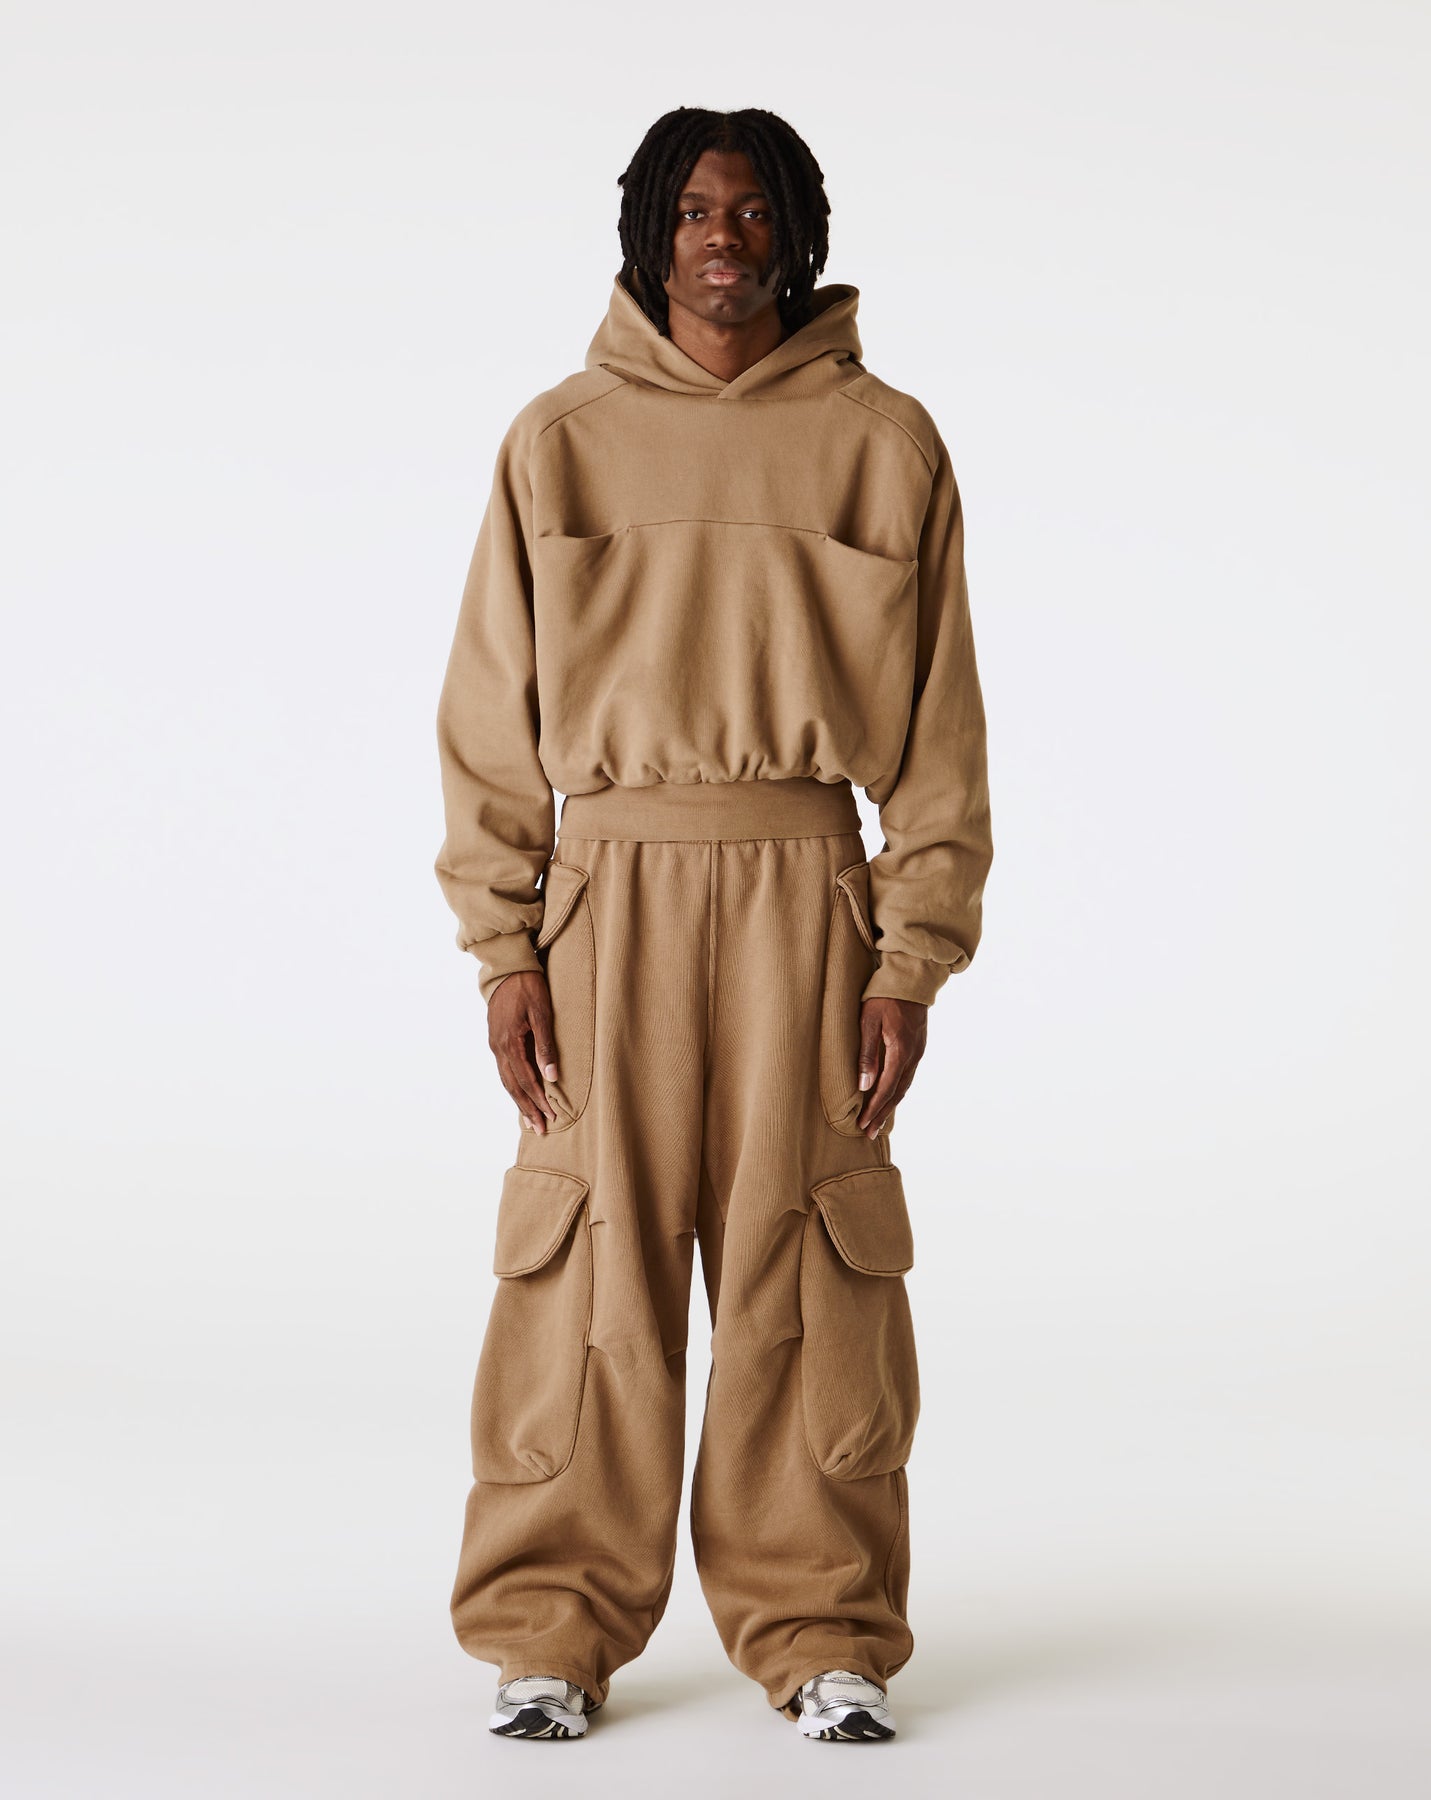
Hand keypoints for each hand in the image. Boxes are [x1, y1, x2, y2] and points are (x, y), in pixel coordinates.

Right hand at [487, 970, 559, 1134]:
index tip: (552, 1116)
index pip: (526, 1080)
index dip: (539, 1100)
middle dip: (528, 1108)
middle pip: (513, 1086)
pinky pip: (504, 1070)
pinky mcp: (496, 1040)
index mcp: (509, 1042)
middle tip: (541, 1129)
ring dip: (519, 1101)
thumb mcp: (542, 1013)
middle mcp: (498, 1047)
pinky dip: (513, 1086)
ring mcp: (495, 1044)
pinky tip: (521, 1094)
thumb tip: (552, 1077)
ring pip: (506, 1080)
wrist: (507, 968)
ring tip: (531, 1120)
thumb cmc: (528, 986)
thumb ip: (546, 1046)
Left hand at [855, 996, 927, 1136]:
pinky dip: (898, 1090)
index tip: (862, 1124)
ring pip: (904, 1086)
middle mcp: (913, 1055)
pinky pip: (908, 1075)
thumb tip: (864, 1085)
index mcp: (900, 1051)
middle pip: (897, 1093)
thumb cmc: (884, 996)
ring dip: (891, 1105)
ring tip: (879, 1121)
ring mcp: (918, 1051)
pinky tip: (891, 1095)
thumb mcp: (868, 1021)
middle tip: (870, 1132)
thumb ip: (867, 1054)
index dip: (874, 1109)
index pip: (885, 1088)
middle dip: (882, 1114)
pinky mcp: (918, 1046)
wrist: (911, 978)